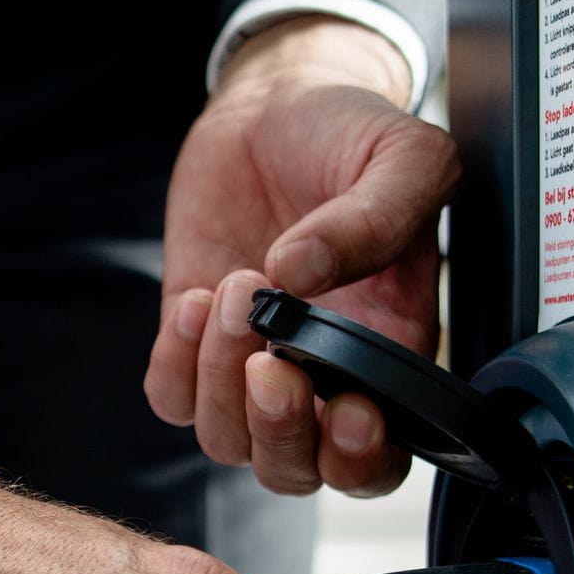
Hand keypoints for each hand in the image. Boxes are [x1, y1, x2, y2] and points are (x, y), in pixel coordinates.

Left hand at [147, 16, 459, 496]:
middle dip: (279, 430)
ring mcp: (250, 365)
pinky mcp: (192, 343)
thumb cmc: (353, 135)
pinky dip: (175, 361)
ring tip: (238, 284)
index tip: (346, 409)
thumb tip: (301, 273)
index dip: (359, 459)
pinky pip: (170, 398)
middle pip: (294, 469)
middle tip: (272, 359)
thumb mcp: (403, 157)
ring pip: (225, 439)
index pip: (378, 459)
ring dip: (222, 376)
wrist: (279, 104)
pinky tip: (196, 296)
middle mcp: (321, 378)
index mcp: (390, 356)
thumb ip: (377, 217)